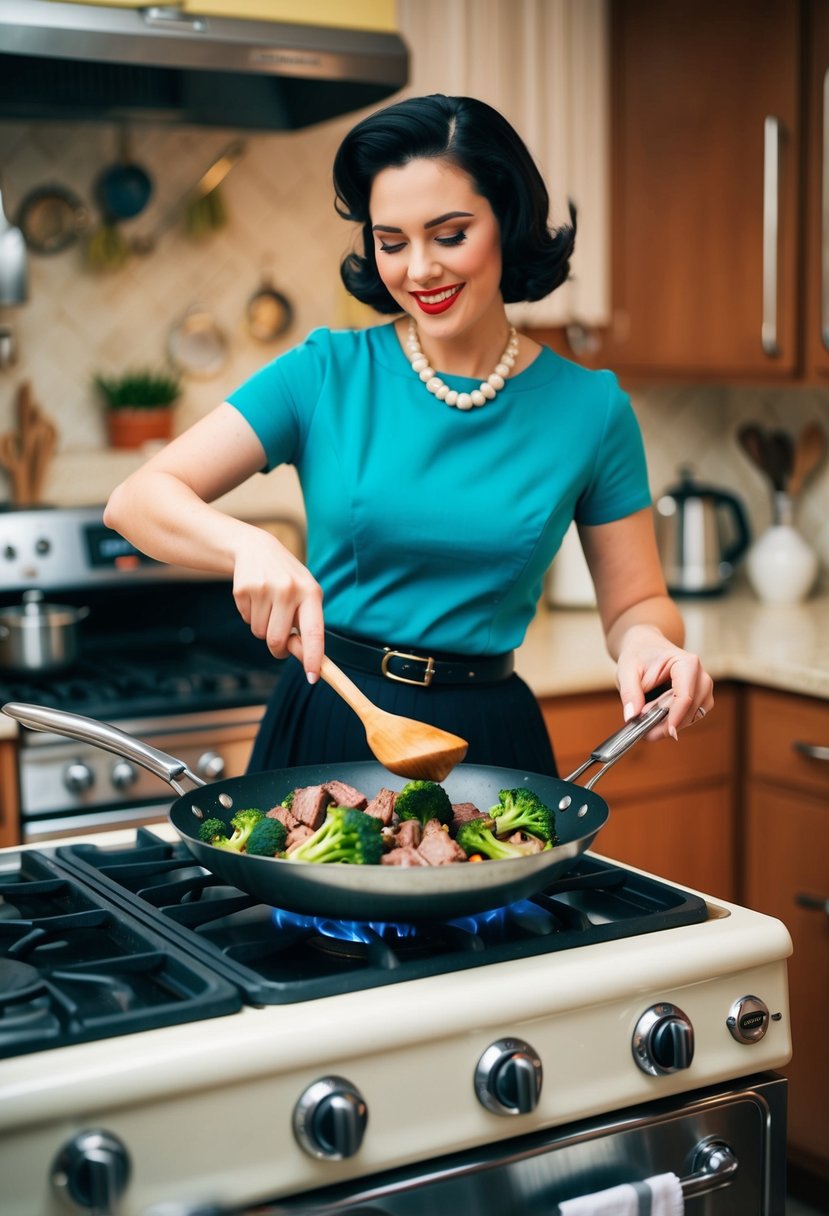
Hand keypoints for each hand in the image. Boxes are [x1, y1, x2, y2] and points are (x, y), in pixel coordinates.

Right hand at [231, 527, 323, 682]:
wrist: (257, 549)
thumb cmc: (289, 581)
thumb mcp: (305, 596)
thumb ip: (307, 627)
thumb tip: (306, 660)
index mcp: (311, 593)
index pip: (314, 632)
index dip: (313, 657)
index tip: (313, 678)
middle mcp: (288, 590)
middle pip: (277, 640)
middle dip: (277, 648)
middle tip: (280, 639)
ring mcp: (264, 589)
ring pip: (260, 633)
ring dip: (263, 627)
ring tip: (268, 605)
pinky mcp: (242, 589)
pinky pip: (246, 620)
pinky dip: (250, 615)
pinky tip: (256, 597)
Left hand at [614, 625, 713, 740]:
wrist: (644, 647)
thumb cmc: (638, 655)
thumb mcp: (626, 671)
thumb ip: (630, 693)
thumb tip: (632, 717)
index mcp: (687, 663)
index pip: (685, 695)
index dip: (675, 717)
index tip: (662, 732)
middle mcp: (700, 676)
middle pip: (691, 709)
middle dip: (667, 722)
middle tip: (643, 729)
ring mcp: (703, 688)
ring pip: (693, 716)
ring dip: (670, 723)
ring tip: (647, 718)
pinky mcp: (700, 698)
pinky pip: (691, 717)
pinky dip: (674, 721)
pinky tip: (657, 717)